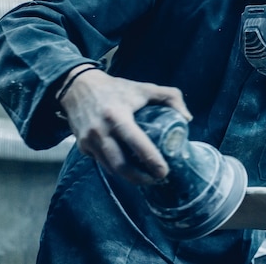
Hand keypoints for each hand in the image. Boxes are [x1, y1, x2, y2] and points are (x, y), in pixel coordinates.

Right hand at [57, 64, 191, 184]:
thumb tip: (187, 119)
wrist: (77, 87)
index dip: (151, 160)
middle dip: (140, 178)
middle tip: (157, 179)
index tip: (164, 171)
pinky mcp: (83, 147)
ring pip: (111, 168)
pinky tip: (130, 169)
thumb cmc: (116, 88)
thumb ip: (170, 97)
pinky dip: (117, 169)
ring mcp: (89, 141)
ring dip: (129, 177)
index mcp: (117, 116)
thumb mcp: (144, 88)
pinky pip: (102, 163)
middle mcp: (100, 131)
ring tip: (147, 178)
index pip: (135, 143)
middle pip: (121, 165)